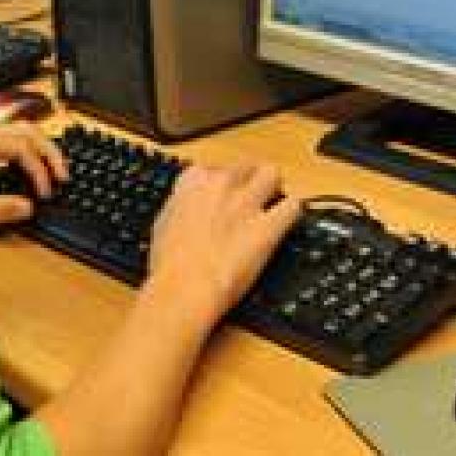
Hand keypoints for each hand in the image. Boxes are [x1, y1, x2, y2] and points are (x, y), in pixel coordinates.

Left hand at [0, 122, 68, 223]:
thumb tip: (29, 208)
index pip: (22, 147)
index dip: (39, 170)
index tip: (45, 194)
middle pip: (28, 130)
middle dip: (49, 153)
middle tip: (64, 178)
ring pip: (21, 129)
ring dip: (41, 148)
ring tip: (54, 172)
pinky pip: (10, 137)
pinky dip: (28, 149)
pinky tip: (30, 168)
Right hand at [147, 163, 300, 325]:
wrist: (183, 289)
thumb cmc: (168, 265)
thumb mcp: (163, 224)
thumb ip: (180, 208)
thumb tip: (186, 209)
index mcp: (192, 181)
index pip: (215, 168)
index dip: (222, 184)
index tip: (223, 196)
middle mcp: (221, 185)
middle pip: (246, 166)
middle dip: (250, 181)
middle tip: (251, 199)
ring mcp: (246, 204)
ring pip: (273, 174)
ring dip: (274, 188)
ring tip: (273, 203)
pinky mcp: (268, 227)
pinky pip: (293, 206)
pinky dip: (292, 212)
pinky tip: (286, 223)